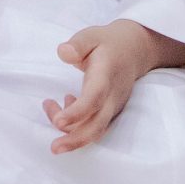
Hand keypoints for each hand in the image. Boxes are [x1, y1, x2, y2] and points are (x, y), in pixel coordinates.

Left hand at [44, 21, 164, 152]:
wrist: (135, 50)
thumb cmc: (107, 43)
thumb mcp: (91, 35)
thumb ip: (78, 44)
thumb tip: (64, 53)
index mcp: (106, 76)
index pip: (94, 98)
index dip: (77, 112)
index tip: (58, 121)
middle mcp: (112, 96)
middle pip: (97, 125)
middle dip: (75, 139)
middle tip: (54, 148)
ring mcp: (113, 106)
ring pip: (95, 130)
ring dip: (70, 131)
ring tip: (48, 105)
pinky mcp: (109, 112)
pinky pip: (94, 126)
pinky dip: (76, 125)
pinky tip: (62, 105)